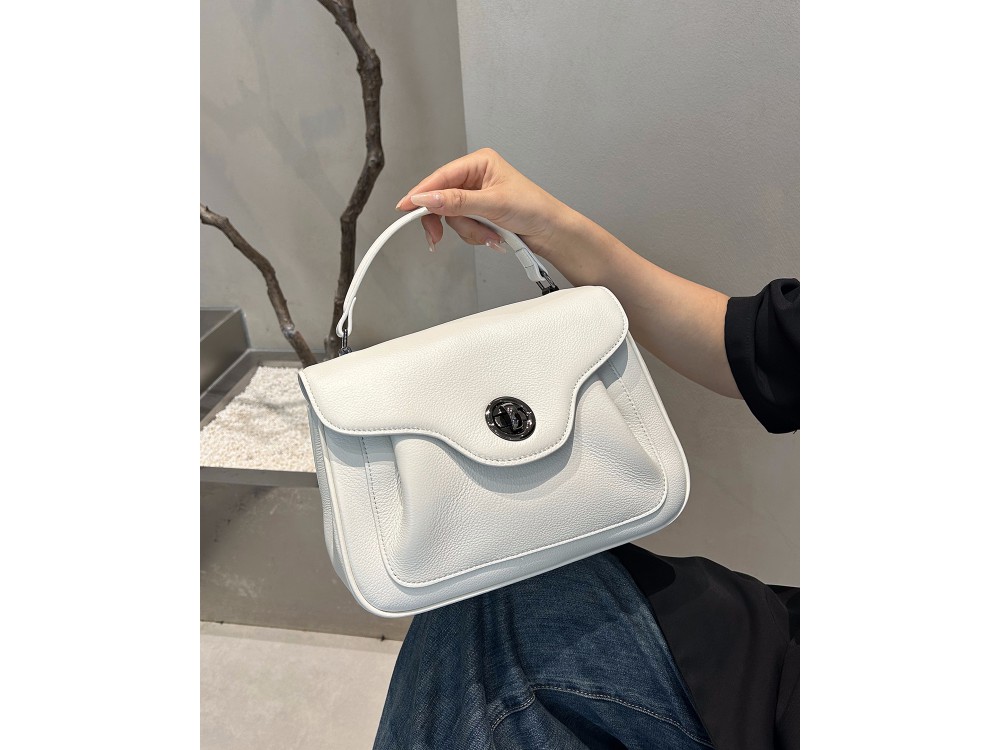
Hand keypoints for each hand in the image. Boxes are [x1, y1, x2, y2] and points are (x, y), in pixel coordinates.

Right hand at [395, 148, 570, 255]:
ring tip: (490, 235)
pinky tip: (492, 237)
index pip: (441, 176)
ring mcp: (476, 197)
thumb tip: (428, 198)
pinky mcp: (479, 214)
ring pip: (452, 217)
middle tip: (437, 238)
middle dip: (450, 220)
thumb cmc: (533, 208)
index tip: (406, 207)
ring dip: (470, 232)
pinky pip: (463, 227)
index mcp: (480, 163)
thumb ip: (457, 202)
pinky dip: (475, 236)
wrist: (551, 232)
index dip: (422, 193)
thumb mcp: (493, 204)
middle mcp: (475, 177)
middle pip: (442, 199)